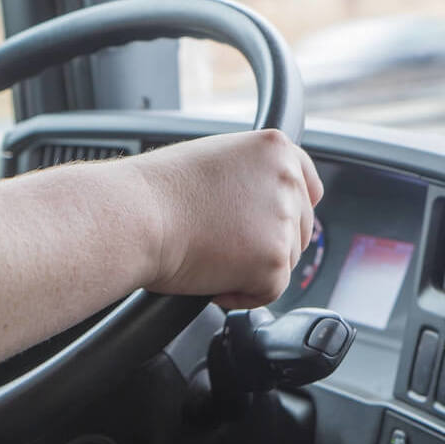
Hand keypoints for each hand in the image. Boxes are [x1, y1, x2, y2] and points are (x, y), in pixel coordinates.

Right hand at [130, 129, 322, 308]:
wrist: (135, 216)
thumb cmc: (155, 192)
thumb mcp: (214, 161)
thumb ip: (249, 176)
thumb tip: (260, 207)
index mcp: (275, 148)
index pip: (309, 186)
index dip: (290, 211)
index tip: (270, 227)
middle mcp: (287, 179)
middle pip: (299, 228)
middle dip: (268, 242)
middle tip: (226, 247)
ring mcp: (283, 220)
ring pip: (285, 260)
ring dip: (253, 268)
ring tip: (211, 259)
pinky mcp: (273, 261)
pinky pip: (269, 291)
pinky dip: (242, 295)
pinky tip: (212, 281)